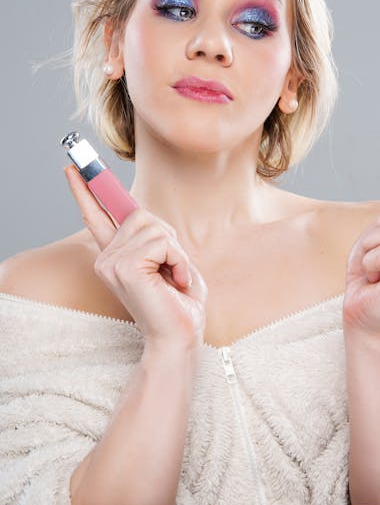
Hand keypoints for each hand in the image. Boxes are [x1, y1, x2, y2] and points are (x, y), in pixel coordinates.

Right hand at [63, 164, 207, 351]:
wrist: (180, 336)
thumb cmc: (180, 302)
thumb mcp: (168, 259)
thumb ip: (152, 236)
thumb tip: (141, 213)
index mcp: (116, 255)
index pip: (95, 216)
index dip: (86, 190)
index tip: (74, 168)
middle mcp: (107, 258)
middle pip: (140, 214)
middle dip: (168, 237)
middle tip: (172, 270)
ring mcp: (112, 263)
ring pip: (154, 227)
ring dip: (175, 252)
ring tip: (173, 278)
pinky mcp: (125, 268)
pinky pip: (162, 242)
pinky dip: (178, 260)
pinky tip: (174, 282)